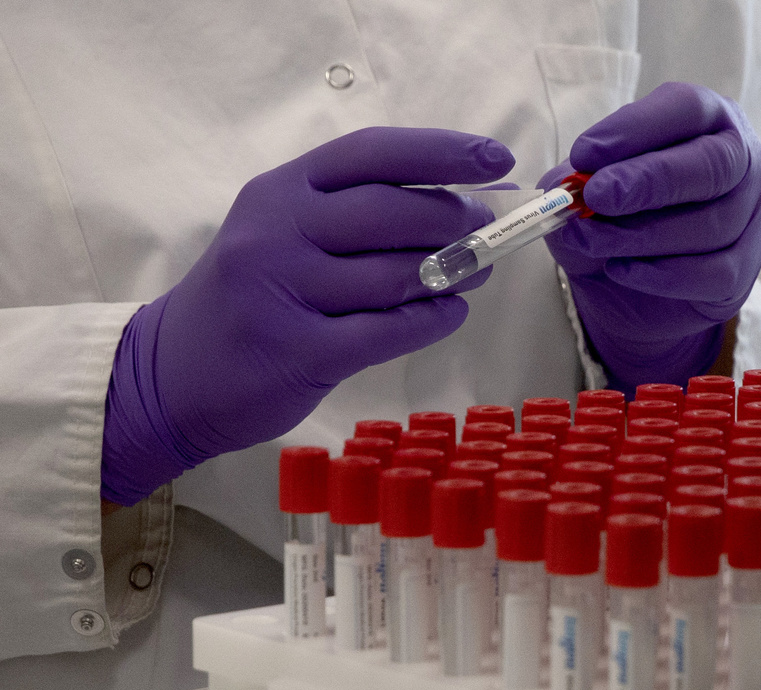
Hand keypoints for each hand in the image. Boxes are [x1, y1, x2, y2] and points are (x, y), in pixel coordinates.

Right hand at [101, 126, 513, 504]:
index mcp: (280, 190)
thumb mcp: (283, 233)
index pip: (372, 153)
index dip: (442, 151)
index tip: (495, 159)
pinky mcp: (300, 352)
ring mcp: (284, 292)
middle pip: (391, 211)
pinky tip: (449, 313)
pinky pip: (390, 330)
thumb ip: (353, 214)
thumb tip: (457, 204)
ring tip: (475, 273)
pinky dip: (433, 319)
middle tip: (484, 231)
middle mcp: (277, 232)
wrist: (172, 373)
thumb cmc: (250, 296)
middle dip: (454, 219)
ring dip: (453, 272)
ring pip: (396, 273)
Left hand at [542, 82, 760, 393]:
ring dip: (643, 235)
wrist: (632, 287)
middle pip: (712, 165)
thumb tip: (563, 189)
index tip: (584, 154)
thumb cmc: (618, 217)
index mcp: (708, 120)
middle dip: (649, 181)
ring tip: (594, 241)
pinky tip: (621, 269)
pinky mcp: (745, 270)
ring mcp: (753, 216)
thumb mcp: (587, 194)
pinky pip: (714, 272)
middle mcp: (744, 160)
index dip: (636, 128)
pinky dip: (662, 274)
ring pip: (712, 224)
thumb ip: (576, 186)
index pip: (686, 108)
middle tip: (596, 196)